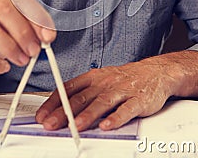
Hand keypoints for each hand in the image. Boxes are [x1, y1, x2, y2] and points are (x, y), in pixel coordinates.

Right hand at [0, 0, 55, 78]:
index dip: (35, 18)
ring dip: (10, 48)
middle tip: (34, 50)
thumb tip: (47, 36)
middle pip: (2, 9)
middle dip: (22, 32)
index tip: (47, 36)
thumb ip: (28, 28)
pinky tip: (2, 67)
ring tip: (20, 59)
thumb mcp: (9, 28)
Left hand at [36, 58, 175, 131]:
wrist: (155, 72)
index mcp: (94, 77)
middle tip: (51, 123)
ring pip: (102, 102)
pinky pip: (126, 109)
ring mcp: (122, 90)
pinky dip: (116, 118)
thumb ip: (84, 93)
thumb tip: (61, 109)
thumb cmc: (125, 78)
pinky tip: (107, 125)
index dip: (54, 101)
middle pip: (82, 97)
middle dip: (64, 112)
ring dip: (88, 115)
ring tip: (76, 126)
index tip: (42, 114)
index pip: (69, 88)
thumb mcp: (101, 79)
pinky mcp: (138, 99)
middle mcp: (105, 82)